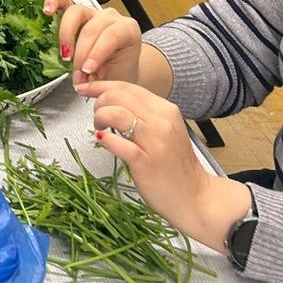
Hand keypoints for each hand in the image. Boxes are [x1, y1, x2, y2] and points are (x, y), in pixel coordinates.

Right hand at [45, 0, 141, 85]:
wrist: (119, 70)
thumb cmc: (119, 72)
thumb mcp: (116, 77)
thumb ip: (100, 77)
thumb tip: (81, 79)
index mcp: (127, 29)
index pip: (111, 36)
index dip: (97, 54)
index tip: (87, 70)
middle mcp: (110, 17)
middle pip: (91, 27)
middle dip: (81, 53)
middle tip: (78, 73)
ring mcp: (92, 12)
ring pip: (76, 13)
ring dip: (66, 35)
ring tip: (65, 55)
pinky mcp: (76, 13)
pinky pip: (63, 2)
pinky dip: (54, 3)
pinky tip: (47, 11)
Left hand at [89, 80, 251, 248]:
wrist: (195, 197)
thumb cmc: (175, 166)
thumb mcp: (164, 130)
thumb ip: (143, 114)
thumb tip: (112, 101)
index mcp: (165, 110)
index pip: (128, 87)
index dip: (102, 86)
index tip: (86, 89)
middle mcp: (162, 121)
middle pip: (119, 96)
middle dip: (99, 102)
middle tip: (96, 116)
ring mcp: (155, 141)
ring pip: (117, 113)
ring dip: (100, 117)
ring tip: (99, 127)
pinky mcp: (146, 162)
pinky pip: (119, 144)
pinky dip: (105, 139)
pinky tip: (102, 139)